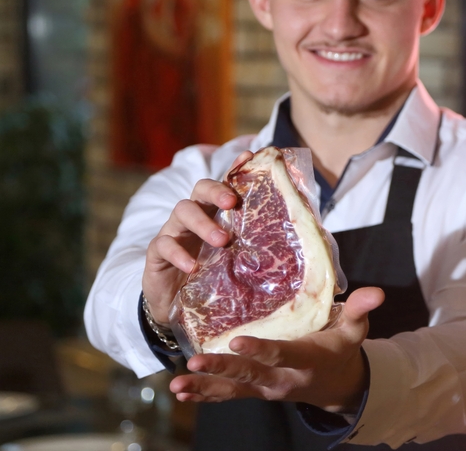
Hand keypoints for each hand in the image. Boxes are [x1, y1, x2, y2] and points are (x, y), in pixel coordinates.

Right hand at [142, 151, 253, 324]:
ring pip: (182, 210)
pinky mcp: (157, 253)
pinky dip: (178, 253)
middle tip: (231, 203)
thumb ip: (259, 245)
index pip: (224, 186)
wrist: (179, 307)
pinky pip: (163, 244)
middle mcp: (194, 216)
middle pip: (200, 189)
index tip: (249, 156)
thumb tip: (308, 237)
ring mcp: (174, 231)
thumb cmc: (214, 277)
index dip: (234, 169)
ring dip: (203, 223)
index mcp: (215, 214)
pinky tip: (192, 266)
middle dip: (216, 190)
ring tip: (222, 240)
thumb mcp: (238, 259)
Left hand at [169, 287, 384, 412]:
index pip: (280, 354)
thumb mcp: (354, 330)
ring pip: (232, 389)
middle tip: (195, 363)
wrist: (335, 384)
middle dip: (222, 369)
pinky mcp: (253, 391)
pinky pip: (226, 395)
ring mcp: (265, 388)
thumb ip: (360, 310)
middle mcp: (282, 378)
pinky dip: (203, 394)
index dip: (260, 350)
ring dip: (204, 387)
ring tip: (178, 385)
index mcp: (305, 359)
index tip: (236, 341)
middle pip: (249, 374)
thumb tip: (377, 292)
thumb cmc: (341, 348)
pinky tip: (179, 391)